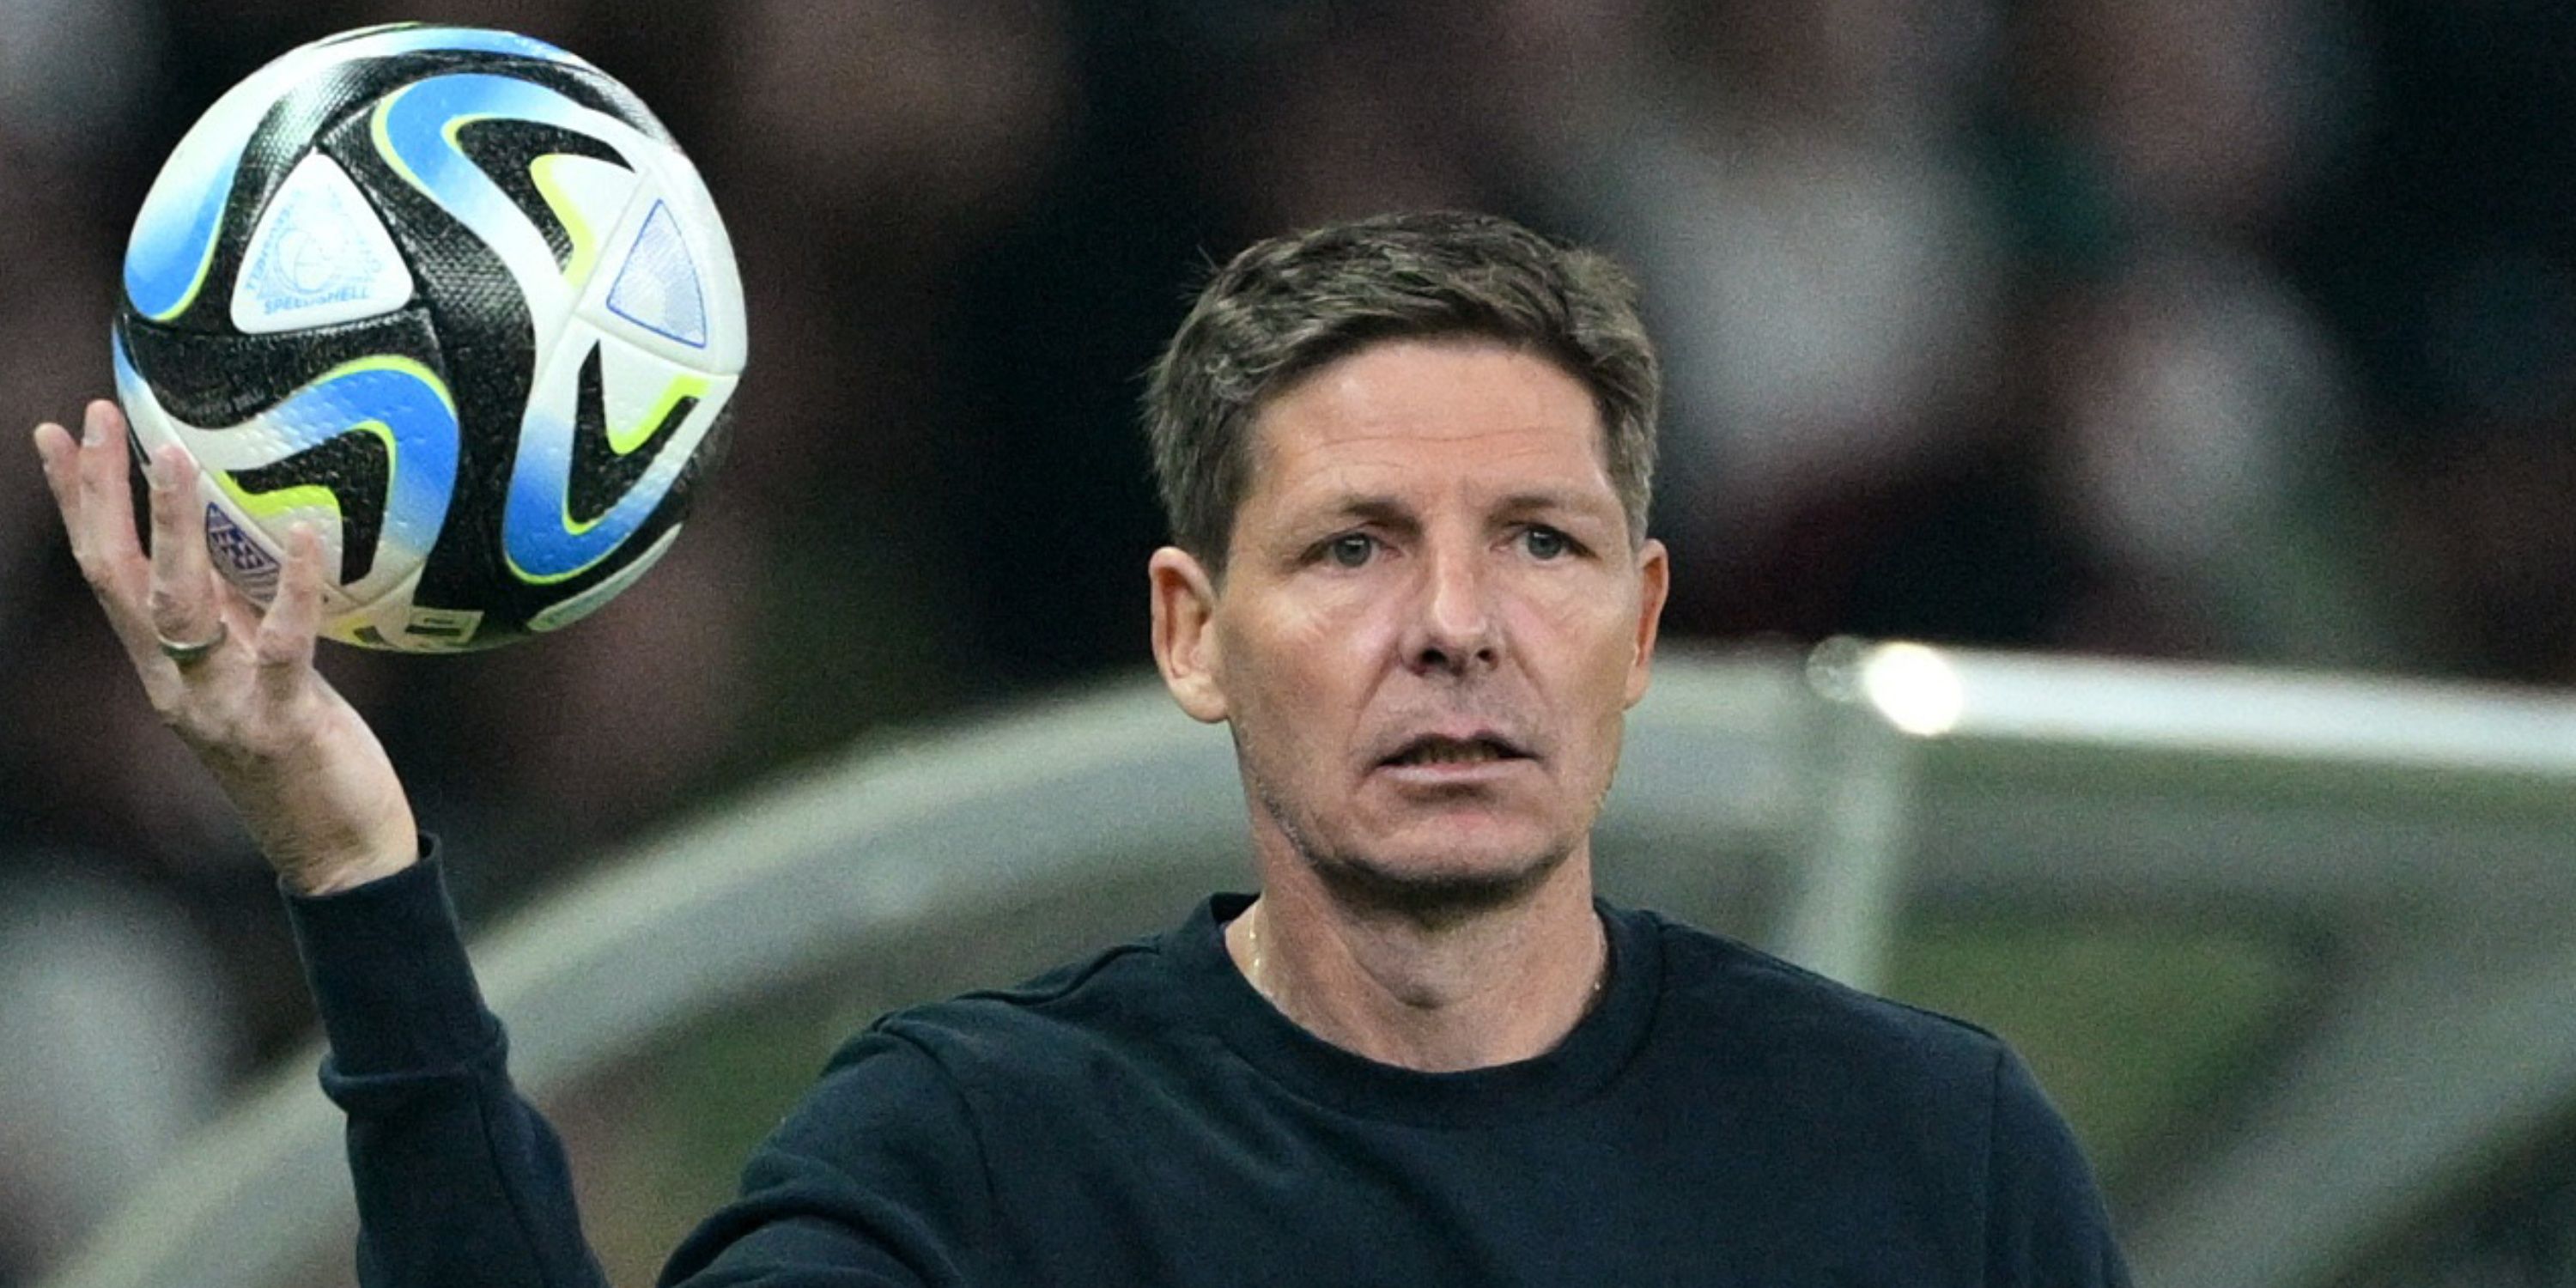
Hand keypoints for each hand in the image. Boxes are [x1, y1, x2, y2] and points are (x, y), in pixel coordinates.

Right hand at [33, 399, 418, 894]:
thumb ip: (232, 616)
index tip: (58, 433)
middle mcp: (175, 684)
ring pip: (179, 603)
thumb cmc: (301, 757)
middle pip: (117, 576)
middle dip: (98, 493)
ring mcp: (222, 704)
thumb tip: (228, 534)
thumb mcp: (251, 675)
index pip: (104, 571)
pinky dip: (295, 583)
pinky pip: (285, 642)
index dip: (75, 502)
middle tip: (97, 416)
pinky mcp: (283, 722)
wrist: (336, 856)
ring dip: (172, 525)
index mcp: (163, 669)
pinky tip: (304, 530)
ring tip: (173, 452)